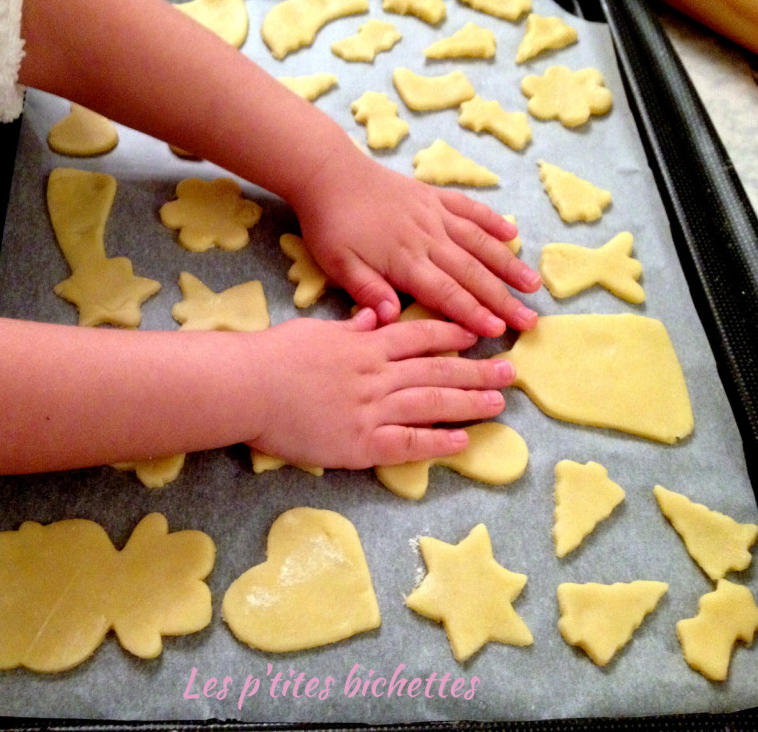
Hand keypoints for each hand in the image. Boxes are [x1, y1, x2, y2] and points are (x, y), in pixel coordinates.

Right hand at [248, 309, 514, 468]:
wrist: (246, 386)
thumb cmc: (273, 355)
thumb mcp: (315, 330)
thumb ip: (350, 326)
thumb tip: (375, 314)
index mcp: (365, 344)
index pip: (418, 336)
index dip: (452, 335)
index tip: (477, 335)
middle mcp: (377, 374)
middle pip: (436, 369)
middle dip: (477, 369)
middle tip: (510, 371)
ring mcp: (371, 409)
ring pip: (431, 403)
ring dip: (468, 402)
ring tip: (498, 403)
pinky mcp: (360, 443)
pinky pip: (408, 443)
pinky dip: (437, 441)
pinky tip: (462, 440)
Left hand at [291, 150, 540, 336]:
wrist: (328, 173)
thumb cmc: (331, 224)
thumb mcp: (338, 265)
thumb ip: (367, 291)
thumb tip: (392, 318)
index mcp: (404, 260)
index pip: (446, 293)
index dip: (473, 313)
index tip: (498, 332)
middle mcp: (428, 238)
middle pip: (472, 273)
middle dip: (502, 299)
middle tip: (529, 320)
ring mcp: (434, 214)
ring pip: (480, 242)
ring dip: (508, 264)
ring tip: (533, 284)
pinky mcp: (434, 196)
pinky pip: (470, 208)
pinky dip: (492, 221)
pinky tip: (512, 234)